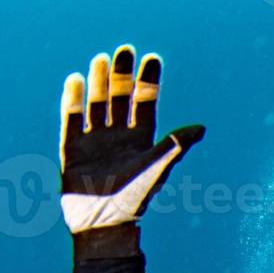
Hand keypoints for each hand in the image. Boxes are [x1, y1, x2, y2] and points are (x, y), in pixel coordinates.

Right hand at [59, 45, 204, 256]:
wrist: (103, 223)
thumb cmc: (134, 198)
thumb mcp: (157, 168)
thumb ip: (175, 146)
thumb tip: (202, 127)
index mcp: (141, 140)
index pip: (146, 104)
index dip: (149, 81)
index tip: (152, 58)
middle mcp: (119, 137)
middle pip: (120, 98)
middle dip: (123, 75)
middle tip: (124, 49)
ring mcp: (95, 140)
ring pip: (96, 104)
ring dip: (98, 81)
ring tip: (101, 58)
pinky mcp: (72, 148)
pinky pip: (71, 118)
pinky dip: (72, 100)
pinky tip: (75, 79)